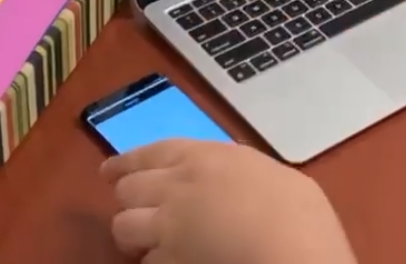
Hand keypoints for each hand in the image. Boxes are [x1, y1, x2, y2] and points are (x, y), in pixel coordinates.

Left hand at [101, 139, 356, 263]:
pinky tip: (174, 263)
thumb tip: (231, 180)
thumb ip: (238, 172)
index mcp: (205, 157)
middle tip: (141, 210)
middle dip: (130, 200)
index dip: (126, 162)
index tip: (109, 171)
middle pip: (127, 189)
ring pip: (122, 227)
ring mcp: (167, 227)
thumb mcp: (269, 173)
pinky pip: (146, 263)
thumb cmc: (296, 210)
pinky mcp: (167, 262)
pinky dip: (156, 263)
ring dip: (134, 235)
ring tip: (151, 243)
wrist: (290, 251)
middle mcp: (176, 187)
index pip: (151, 153)